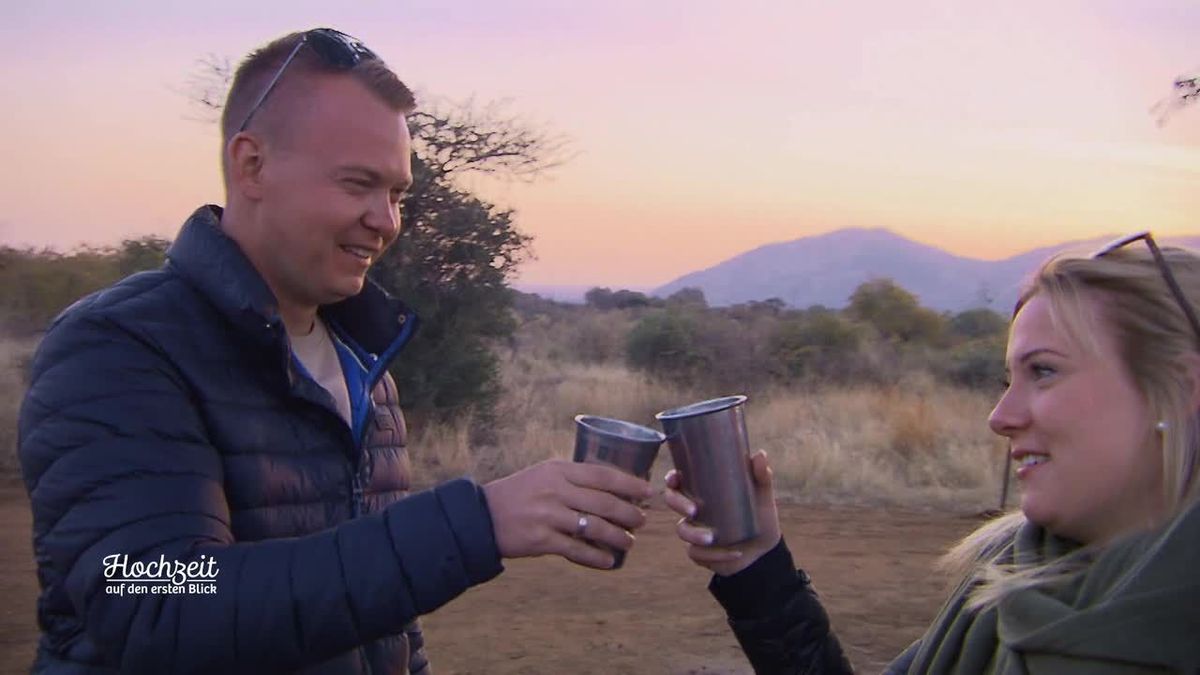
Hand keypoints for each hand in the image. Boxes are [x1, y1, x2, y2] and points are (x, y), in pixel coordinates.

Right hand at [483, 459, 653, 568]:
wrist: (482, 516)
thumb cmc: (518, 493)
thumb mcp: (543, 474)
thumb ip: (572, 478)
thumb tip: (610, 487)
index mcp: (558, 470)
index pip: (603, 475)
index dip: (630, 484)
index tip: (649, 491)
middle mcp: (556, 490)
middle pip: (604, 503)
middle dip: (629, 513)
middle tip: (642, 520)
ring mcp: (549, 516)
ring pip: (595, 528)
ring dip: (618, 537)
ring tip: (629, 542)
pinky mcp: (542, 540)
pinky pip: (577, 550)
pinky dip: (596, 557)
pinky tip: (609, 561)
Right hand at [663, 450, 781, 576]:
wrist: (764, 551)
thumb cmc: (760, 517)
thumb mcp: (762, 496)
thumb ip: (762, 476)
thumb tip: (760, 454)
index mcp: (704, 491)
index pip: (679, 480)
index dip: (671, 478)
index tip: (675, 478)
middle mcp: (694, 509)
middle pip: (672, 501)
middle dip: (678, 504)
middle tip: (693, 510)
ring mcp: (695, 531)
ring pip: (682, 530)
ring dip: (694, 535)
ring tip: (712, 538)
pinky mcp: (700, 552)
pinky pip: (696, 553)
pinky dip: (714, 555)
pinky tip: (733, 554)